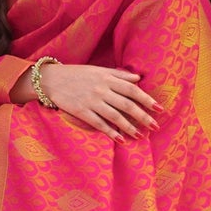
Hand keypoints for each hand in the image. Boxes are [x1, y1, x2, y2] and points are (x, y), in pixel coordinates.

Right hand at [41, 63, 161, 140]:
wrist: (51, 79)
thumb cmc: (77, 74)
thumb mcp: (98, 70)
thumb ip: (118, 74)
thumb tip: (138, 78)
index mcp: (107, 78)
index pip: (132, 89)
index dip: (146, 99)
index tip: (159, 108)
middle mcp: (101, 89)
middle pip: (126, 104)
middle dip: (143, 116)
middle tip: (155, 126)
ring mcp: (91, 101)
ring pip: (115, 116)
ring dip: (129, 127)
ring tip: (140, 136)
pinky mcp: (81, 112)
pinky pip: (99, 124)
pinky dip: (111, 132)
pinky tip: (120, 140)